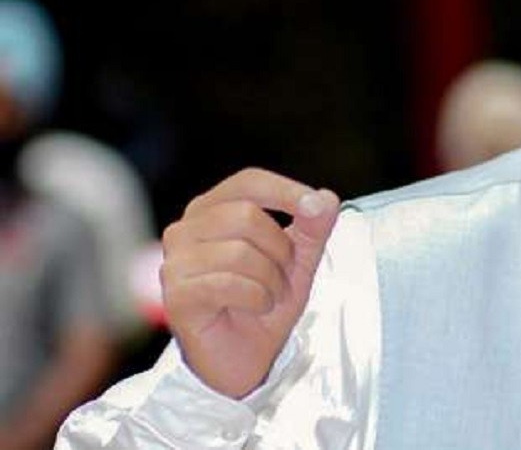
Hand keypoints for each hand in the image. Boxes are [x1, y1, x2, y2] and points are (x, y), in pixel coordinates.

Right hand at [160, 168, 339, 398]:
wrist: (246, 357)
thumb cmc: (264, 302)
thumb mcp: (298, 261)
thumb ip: (313, 228)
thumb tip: (326, 199)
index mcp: (212, 211)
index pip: (248, 182)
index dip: (284, 190)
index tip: (316, 206)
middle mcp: (186, 230)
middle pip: (247, 216)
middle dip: (280, 250)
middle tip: (283, 277)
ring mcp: (175, 263)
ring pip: (239, 251)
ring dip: (270, 280)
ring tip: (268, 295)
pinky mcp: (176, 296)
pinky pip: (229, 283)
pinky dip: (257, 298)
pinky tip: (254, 308)